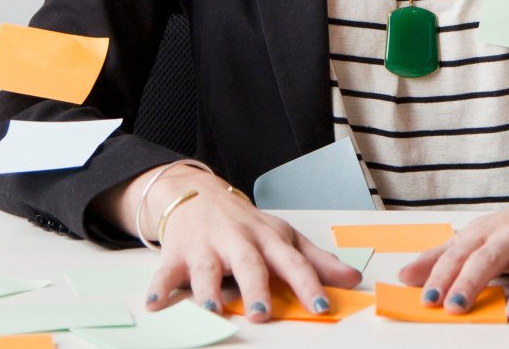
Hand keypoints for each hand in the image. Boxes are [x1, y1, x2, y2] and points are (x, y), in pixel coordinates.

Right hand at [102, 165, 362, 322]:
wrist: (197, 194)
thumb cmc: (246, 224)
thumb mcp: (283, 237)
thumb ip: (317, 261)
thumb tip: (353, 279)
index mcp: (268, 239)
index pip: (292, 262)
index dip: (307, 284)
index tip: (320, 306)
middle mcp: (238, 241)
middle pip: (249, 264)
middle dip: (255, 288)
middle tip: (262, 314)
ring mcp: (206, 246)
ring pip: (207, 268)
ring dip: (208, 289)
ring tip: (212, 309)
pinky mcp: (177, 252)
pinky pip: (166, 271)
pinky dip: (159, 288)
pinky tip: (155, 304)